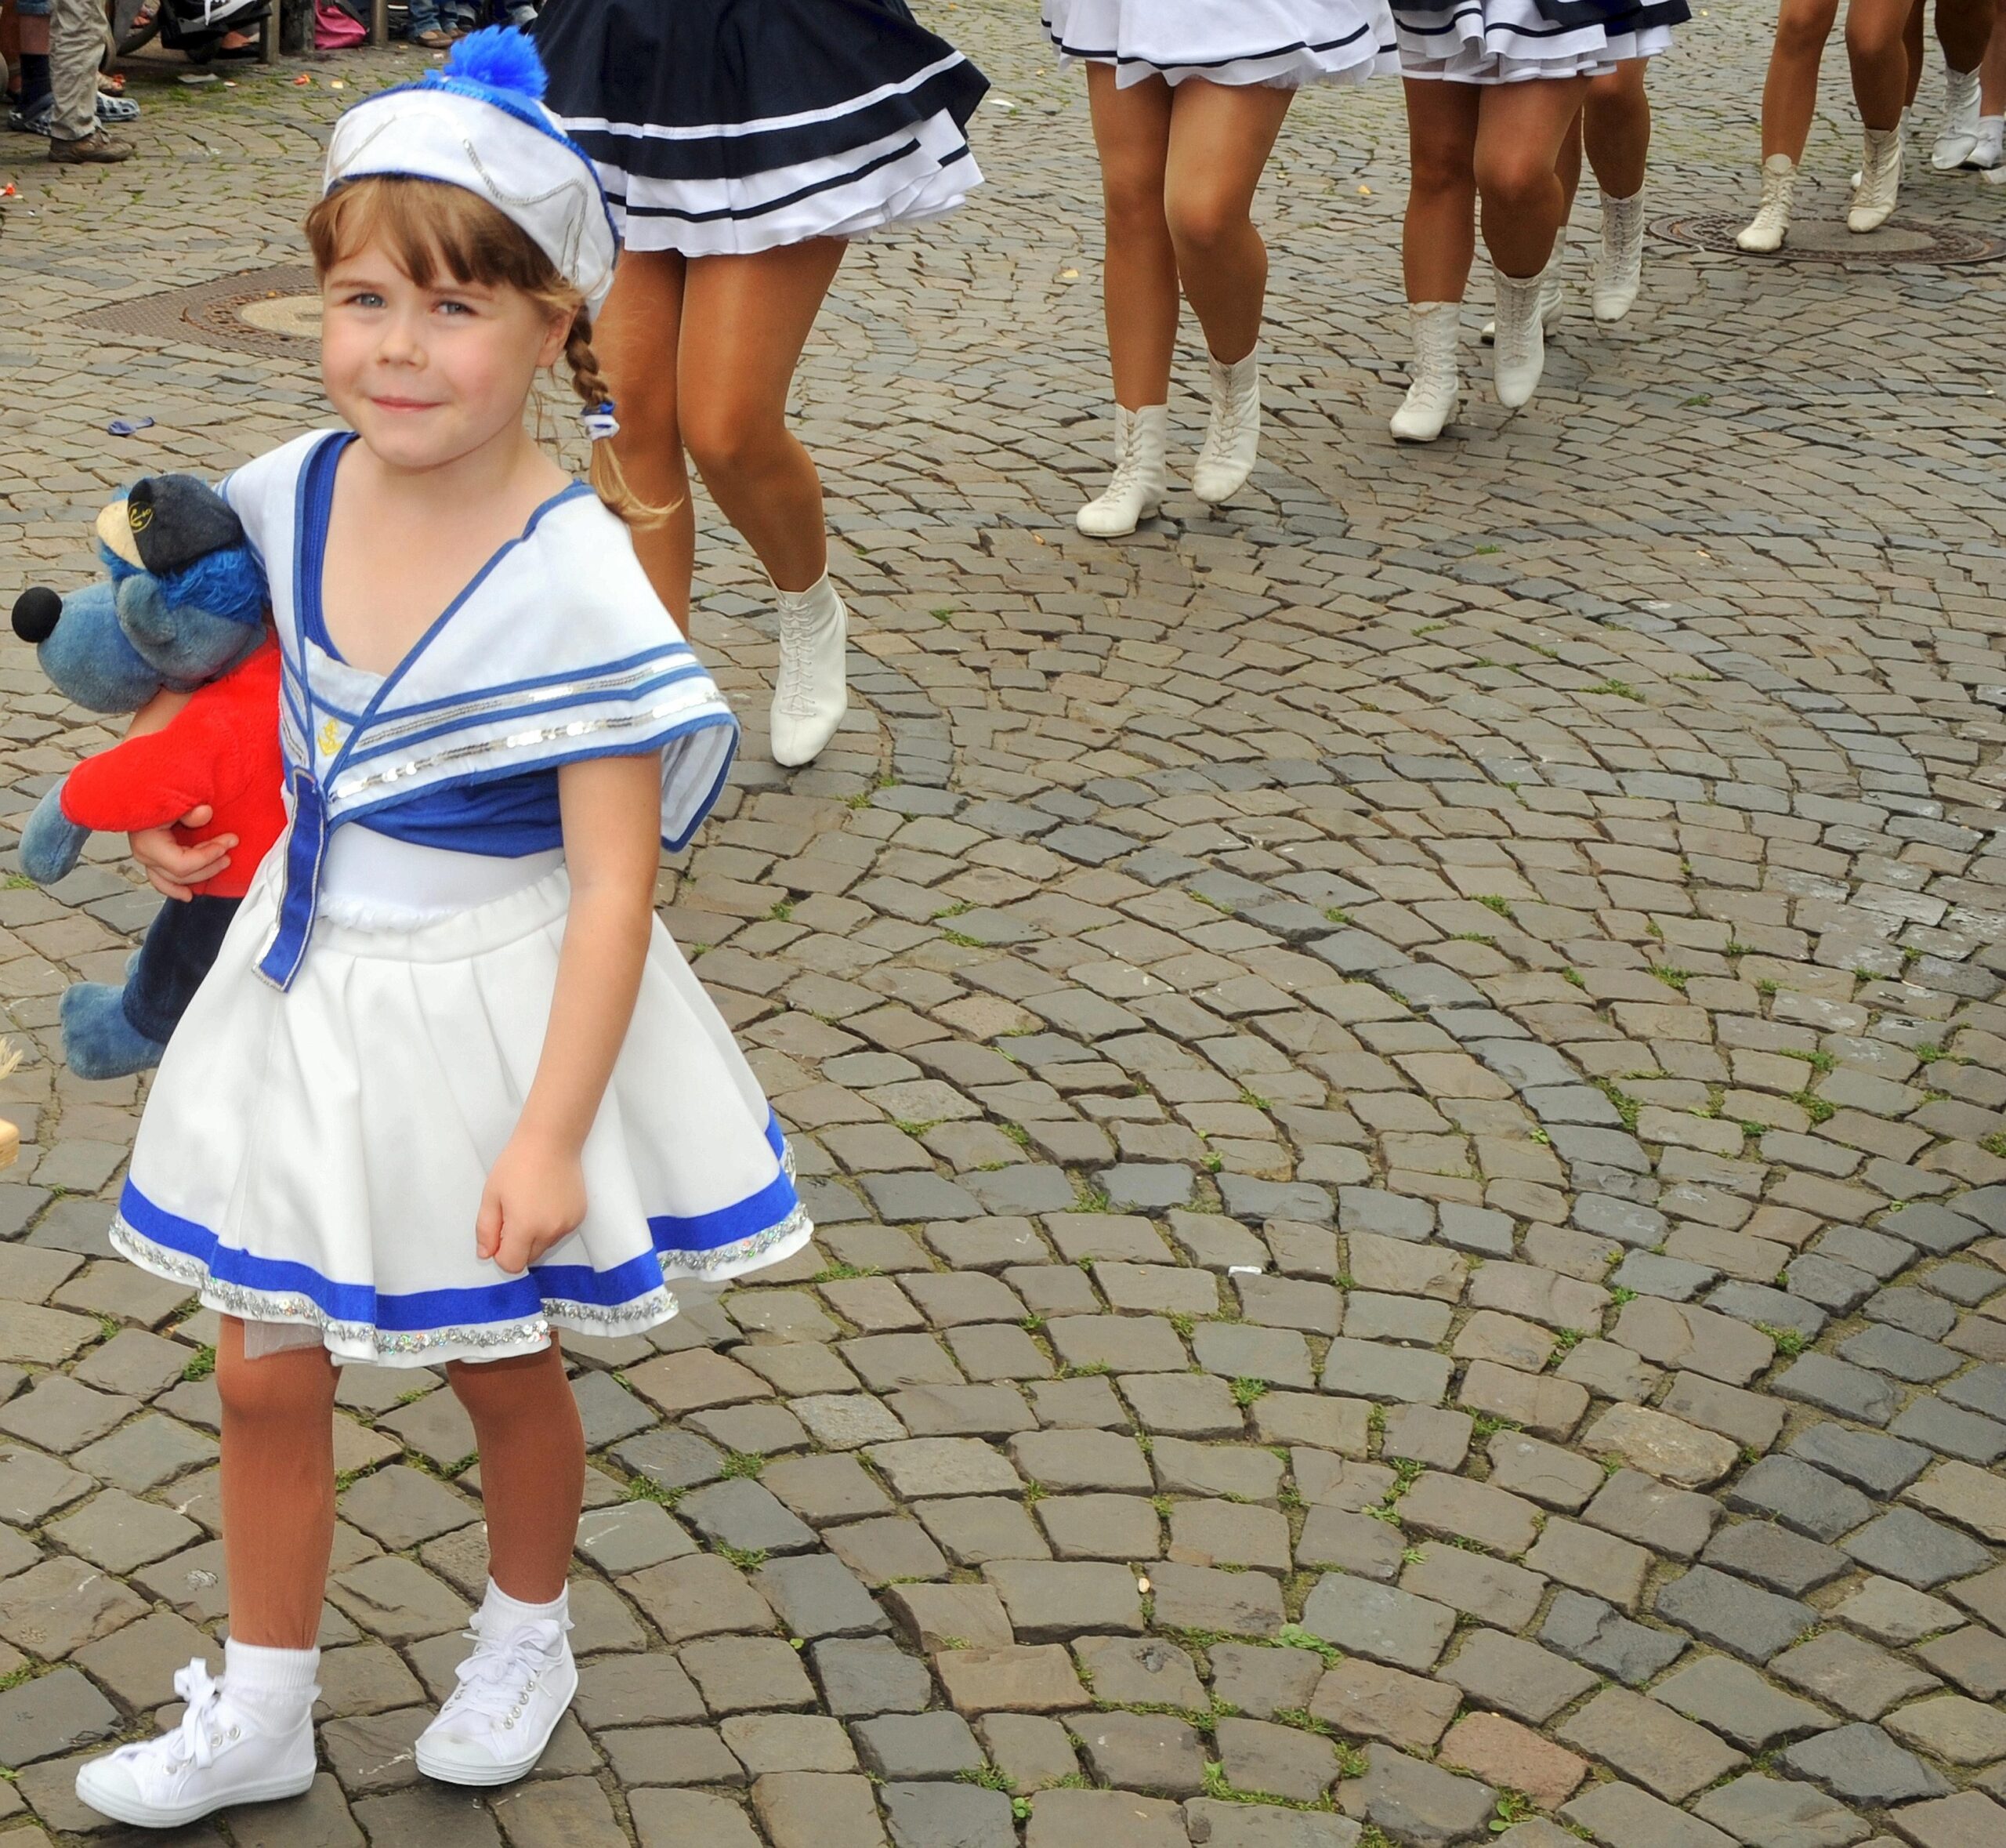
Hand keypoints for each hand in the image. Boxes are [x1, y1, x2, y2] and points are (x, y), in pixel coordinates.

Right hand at [130, 806, 235, 900]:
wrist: (134, 795)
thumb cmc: (149, 797)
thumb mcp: (170, 800)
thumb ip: (187, 810)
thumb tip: (205, 813)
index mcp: (148, 843)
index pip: (183, 863)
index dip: (207, 857)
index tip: (225, 845)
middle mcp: (145, 855)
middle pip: (183, 874)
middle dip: (210, 864)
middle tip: (228, 849)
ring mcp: (147, 860)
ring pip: (176, 880)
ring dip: (200, 874)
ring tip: (220, 866)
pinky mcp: (151, 859)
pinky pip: (164, 880)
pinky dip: (176, 888)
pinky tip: (187, 894)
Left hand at [476, 1131, 587, 1275]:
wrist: (552, 1141)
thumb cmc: (517, 1164)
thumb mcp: (491, 1196)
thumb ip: (486, 1230)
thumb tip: (486, 1255)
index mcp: (526, 1227)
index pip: (512, 1265)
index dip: (500, 1255)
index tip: (498, 1234)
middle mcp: (550, 1231)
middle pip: (530, 1258)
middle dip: (518, 1246)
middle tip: (513, 1216)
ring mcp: (568, 1224)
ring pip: (545, 1246)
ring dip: (535, 1236)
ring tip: (531, 1205)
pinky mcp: (579, 1216)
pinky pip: (559, 1233)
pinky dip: (550, 1226)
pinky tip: (546, 1202)